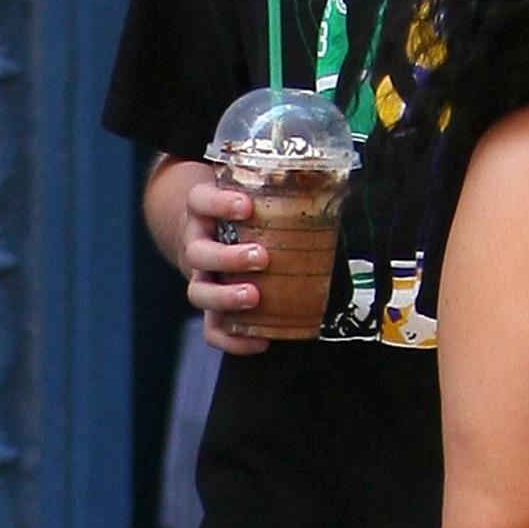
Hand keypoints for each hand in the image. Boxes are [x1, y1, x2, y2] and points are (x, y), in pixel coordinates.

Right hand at [177, 175, 274, 354]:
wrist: (208, 233)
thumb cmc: (240, 215)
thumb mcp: (250, 196)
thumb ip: (277, 192)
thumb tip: (332, 187)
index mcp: (203, 213)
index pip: (200, 201)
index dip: (219, 204)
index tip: (247, 206)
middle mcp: (196, 245)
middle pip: (198, 253)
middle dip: (228, 258)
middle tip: (262, 257)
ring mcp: (200, 278)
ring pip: (198, 293)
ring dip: (226, 297)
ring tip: (255, 297)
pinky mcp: (210, 308)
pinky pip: (212, 330)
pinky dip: (233, 339)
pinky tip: (260, 340)